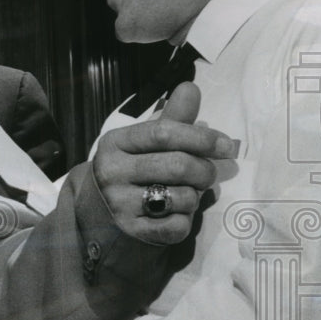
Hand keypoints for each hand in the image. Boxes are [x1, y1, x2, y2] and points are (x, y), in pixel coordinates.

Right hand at [93, 82, 238, 243]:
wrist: (95, 216)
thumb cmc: (129, 173)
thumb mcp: (142, 144)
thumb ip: (171, 119)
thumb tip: (190, 88)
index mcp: (115, 144)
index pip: (164, 133)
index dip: (201, 138)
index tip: (225, 145)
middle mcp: (112, 172)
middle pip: (178, 166)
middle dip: (204, 171)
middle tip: (207, 175)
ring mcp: (119, 204)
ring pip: (182, 198)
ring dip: (194, 198)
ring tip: (184, 195)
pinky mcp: (131, 232)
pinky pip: (177, 226)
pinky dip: (185, 221)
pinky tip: (174, 215)